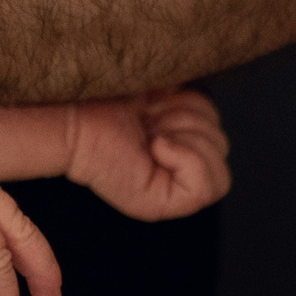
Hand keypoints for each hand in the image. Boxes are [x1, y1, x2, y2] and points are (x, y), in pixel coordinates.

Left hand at [63, 87, 231, 220]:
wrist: (73, 108)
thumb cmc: (109, 93)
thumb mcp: (165, 90)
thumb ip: (193, 101)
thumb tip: (217, 91)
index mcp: (178, 146)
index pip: (221, 136)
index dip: (198, 112)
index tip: (160, 105)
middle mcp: (174, 172)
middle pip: (222, 148)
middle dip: (188, 121)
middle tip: (149, 120)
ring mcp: (167, 191)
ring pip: (219, 169)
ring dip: (182, 135)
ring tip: (147, 132)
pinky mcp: (158, 205)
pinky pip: (203, 189)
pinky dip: (184, 158)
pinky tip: (154, 146)